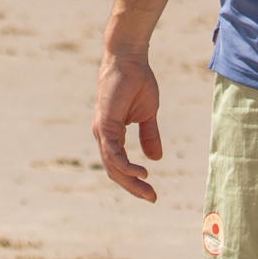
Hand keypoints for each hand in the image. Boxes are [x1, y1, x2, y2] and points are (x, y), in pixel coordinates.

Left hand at [92, 50, 163, 201]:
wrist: (130, 60)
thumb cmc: (137, 82)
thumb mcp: (148, 113)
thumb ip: (149, 135)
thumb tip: (155, 158)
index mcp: (111, 134)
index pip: (119, 165)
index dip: (134, 180)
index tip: (151, 192)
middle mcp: (103, 136)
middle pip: (114, 170)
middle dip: (132, 187)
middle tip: (152, 198)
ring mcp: (102, 131)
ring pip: (112, 165)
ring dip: (130, 180)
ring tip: (147, 188)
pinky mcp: (105, 124)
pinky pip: (113, 152)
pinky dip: (125, 164)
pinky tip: (140, 173)